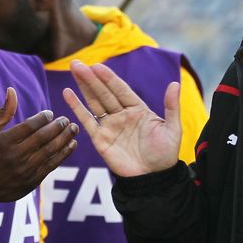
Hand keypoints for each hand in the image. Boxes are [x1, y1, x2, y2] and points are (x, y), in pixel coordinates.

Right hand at [0, 87, 77, 205]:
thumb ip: (3, 112)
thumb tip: (12, 90)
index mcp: (3, 141)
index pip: (30, 126)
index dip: (43, 118)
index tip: (50, 113)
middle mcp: (15, 155)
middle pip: (43, 137)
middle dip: (58, 126)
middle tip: (66, 119)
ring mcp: (25, 169)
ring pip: (50, 151)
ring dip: (65, 138)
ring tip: (74, 128)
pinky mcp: (32, 180)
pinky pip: (52, 165)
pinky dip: (64, 154)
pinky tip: (71, 144)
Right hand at [62, 60, 180, 176]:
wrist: (153, 179)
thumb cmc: (165, 154)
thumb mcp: (172, 129)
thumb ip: (172, 106)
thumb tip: (174, 83)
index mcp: (137, 109)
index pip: (120, 89)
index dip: (108, 78)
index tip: (97, 66)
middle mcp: (121, 114)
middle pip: (103, 93)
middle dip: (91, 78)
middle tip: (77, 63)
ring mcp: (109, 126)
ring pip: (94, 102)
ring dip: (83, 86)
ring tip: (73, 70)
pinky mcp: (100, 139)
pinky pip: (86, 121)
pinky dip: (77, 107)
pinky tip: (67, 93)